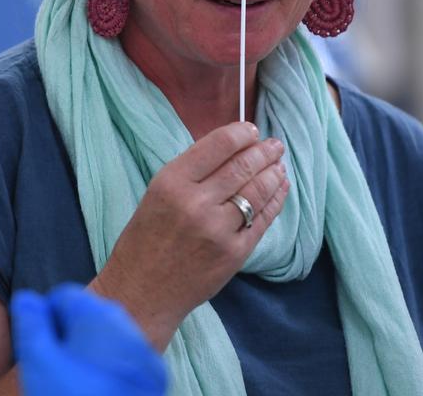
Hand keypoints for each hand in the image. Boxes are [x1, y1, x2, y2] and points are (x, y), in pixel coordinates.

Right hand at [12, 284, 166, 395]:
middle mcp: (127, 327)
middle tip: (54, 368)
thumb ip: (30, 323)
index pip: (65, 297)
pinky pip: (128, 361)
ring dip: (89, 352)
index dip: (44, 320)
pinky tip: (94, 390)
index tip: (39, 348)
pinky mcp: (154, 379)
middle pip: (89, 316)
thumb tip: (27, 298)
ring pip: (110, 339)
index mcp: (99, 316)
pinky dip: (110, 369)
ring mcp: (145, 355)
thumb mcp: (38, 362)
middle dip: (68, 336)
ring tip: (73, 382)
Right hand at [91, 121, 288, 347]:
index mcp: (171, 182)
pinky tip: (280, 189)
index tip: (251, 130)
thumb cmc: (146, 240)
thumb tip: (232, 148)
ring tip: (279, 165)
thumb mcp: (157, 195)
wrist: (142, 291)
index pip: (217, 145)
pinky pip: (263, 219)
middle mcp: (196, 203)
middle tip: (274, 145)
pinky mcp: (235, 253)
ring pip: (258, 190)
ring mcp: (218, 230)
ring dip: (274, 173)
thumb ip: (191, 173)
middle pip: (243, 166)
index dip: (241, 133)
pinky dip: (276, 200)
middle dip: (264, 151)